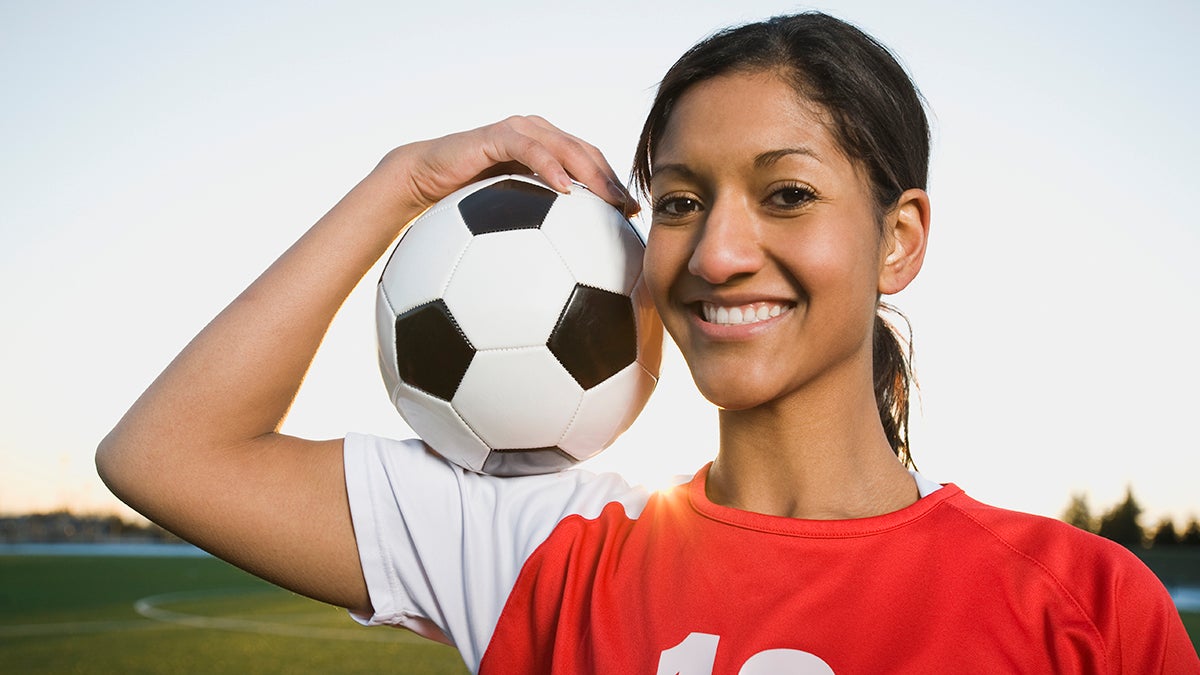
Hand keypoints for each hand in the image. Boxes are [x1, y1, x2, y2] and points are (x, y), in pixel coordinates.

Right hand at [381, 115, 639, 216]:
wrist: (422, 182)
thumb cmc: (463, 208)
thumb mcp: (507, 219)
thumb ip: (537, 228)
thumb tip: (567, 267)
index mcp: (545, 148)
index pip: (590, 162)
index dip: (614, 184)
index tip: (634, 214)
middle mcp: (536, 134)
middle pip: (587, 152)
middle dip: (611, 180)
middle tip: (630, 208)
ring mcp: (518, 131)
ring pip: (566, 147)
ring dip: (591, 173)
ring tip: (609, 199)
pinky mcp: (497, 136)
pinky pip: (530, 150)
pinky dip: (550, 167)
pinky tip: (565, 191)